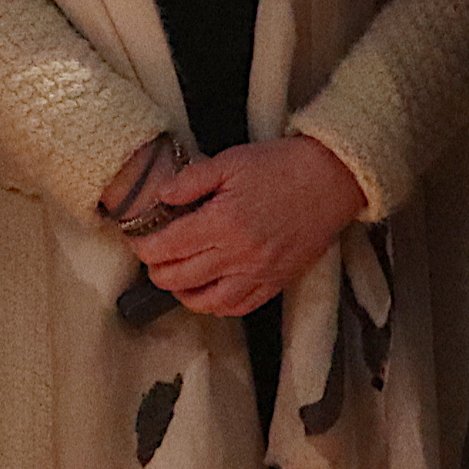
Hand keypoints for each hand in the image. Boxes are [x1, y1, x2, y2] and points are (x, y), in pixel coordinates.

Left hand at [131, 137, 367, 317]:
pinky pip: (239, 307)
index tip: (137, 239)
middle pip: (180, 278)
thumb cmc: (280, 166)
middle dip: (157, 270)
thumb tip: (160, 197)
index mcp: (223, 223)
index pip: (168, 247)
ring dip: (182, 293)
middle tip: (151, 256)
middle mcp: (238, 255)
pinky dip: (216, 306)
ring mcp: (258, 273)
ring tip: (174, 278)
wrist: (331, 180)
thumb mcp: (231, 161)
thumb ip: (191, 180)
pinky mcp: (276, 282)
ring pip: (207, 302)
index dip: (144, 247)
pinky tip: (207, 293)